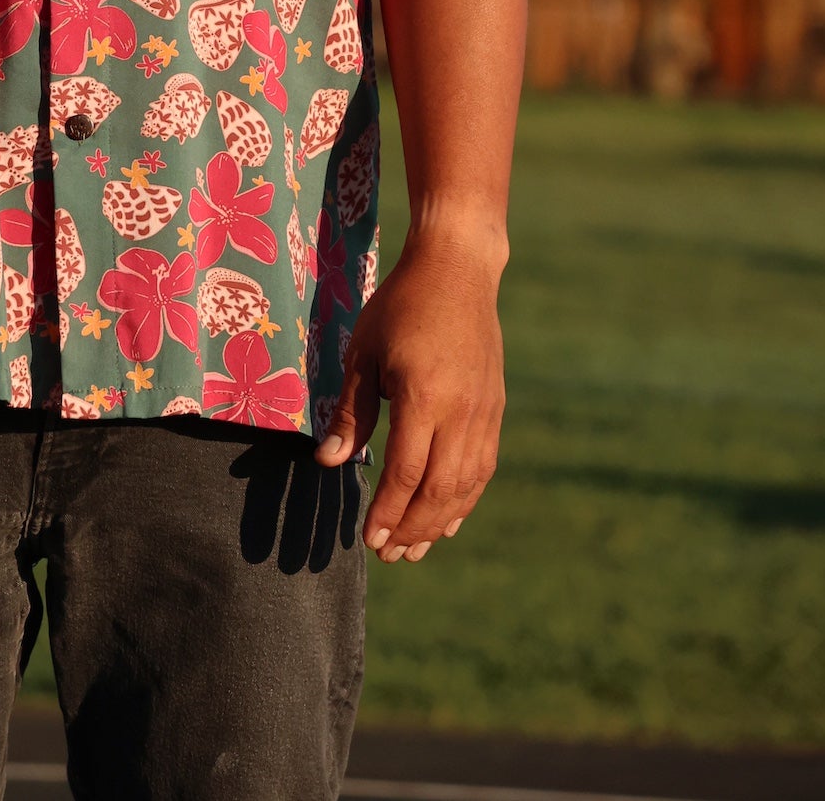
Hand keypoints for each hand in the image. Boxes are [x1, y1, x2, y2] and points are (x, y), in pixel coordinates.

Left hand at [312, 228, 505, 562]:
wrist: (459, 270)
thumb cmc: (401, 306)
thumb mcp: (364, 352)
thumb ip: (351, 411)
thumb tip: (330, 463)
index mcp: (424, 397)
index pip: (406, 472)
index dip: (388, 512)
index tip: (370, 540)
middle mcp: (461, 412)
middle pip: (440, 489)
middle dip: (412, 528)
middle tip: (389, 555)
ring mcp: (485, 412)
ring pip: (466, 485)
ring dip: (439, 522)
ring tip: (414, 548)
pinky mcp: (495, 409)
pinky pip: (483, 467)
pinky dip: (465, 499)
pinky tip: (448, 518)